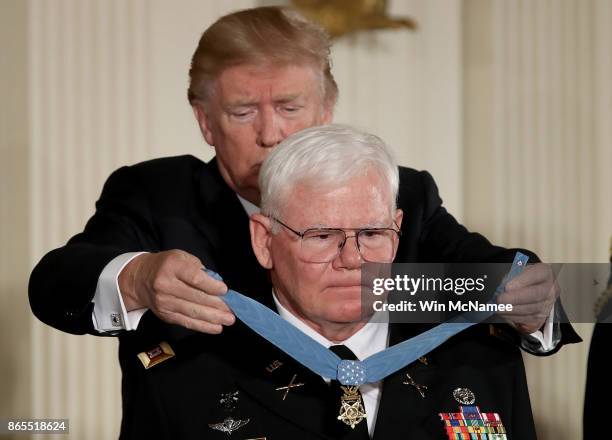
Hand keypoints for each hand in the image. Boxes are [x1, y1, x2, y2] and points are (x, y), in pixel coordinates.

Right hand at [119, 250, 234, 332]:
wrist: (140, 279)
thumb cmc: (167, 265)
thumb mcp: (182, 257)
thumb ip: (200, 269)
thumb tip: (218, 286)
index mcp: (172, 266)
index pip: (194, 278)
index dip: (211, 286)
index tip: (225, 291)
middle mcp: (165, 284)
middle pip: (195, 297)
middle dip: (217, 305)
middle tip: (232, 310)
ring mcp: (164, 301)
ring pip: (192, 312)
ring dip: (213, 318)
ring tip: (228, 320)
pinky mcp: (165, 314)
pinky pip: (186, 322)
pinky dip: (203, 326)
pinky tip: (216, 327)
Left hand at [496, 263, 558, 333]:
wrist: (536, 287)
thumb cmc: (524, 278)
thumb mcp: (518, 271)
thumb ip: (511, 276)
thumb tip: (501, 288)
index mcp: (545, 273)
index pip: (536, 275)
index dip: (521, 281)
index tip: (507, 287)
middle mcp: (550, 289)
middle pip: (535, 295)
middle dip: (515, 298)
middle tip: (499, 300)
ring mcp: (548, 304)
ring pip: (531, 309)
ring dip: (512, 310)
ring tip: (498, 308)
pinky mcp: (542, 317)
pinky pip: (528, 320)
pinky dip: (514, 318)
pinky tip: (504, 314)